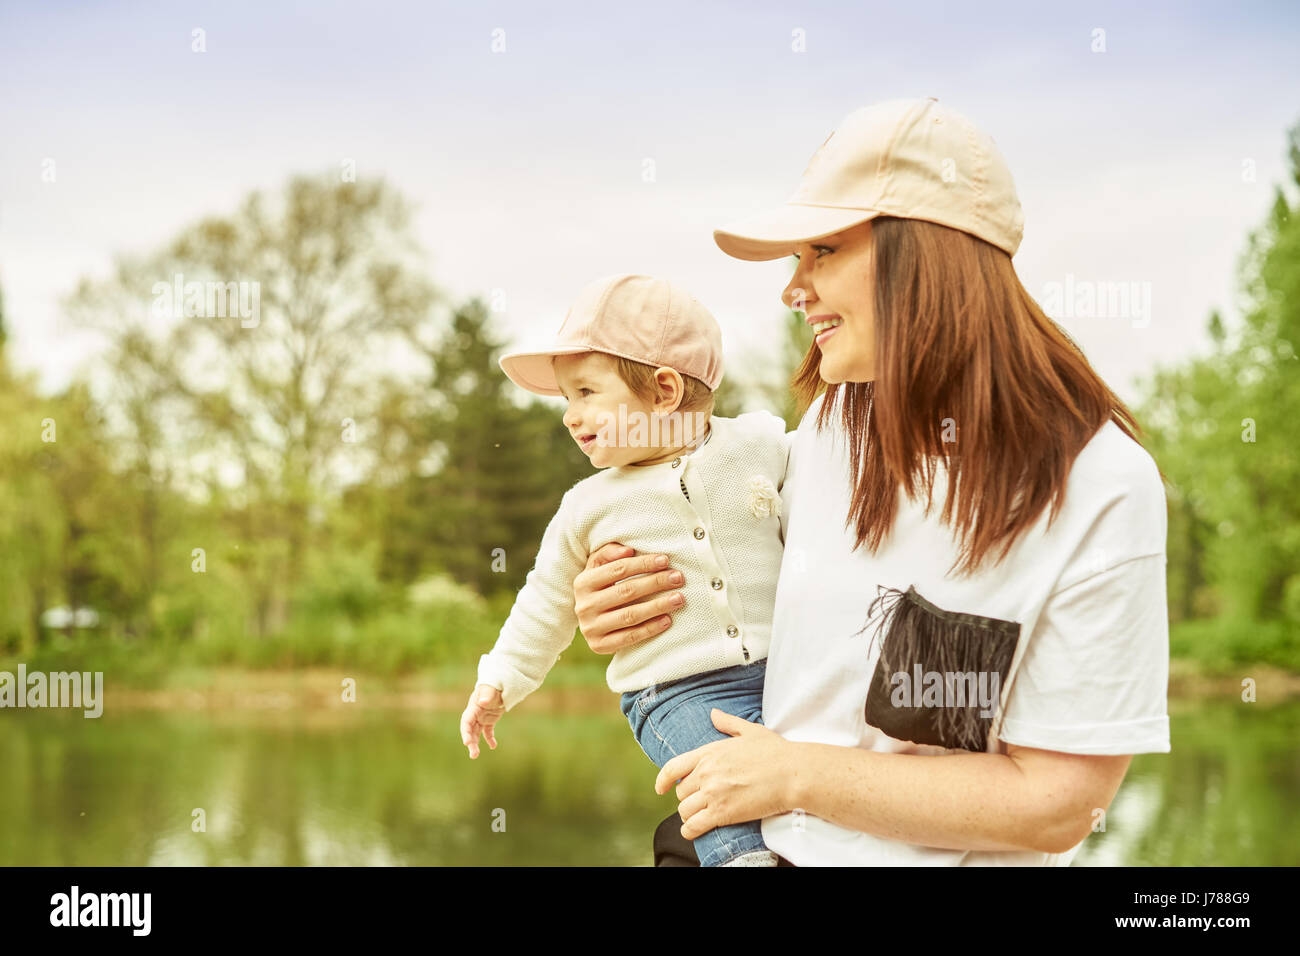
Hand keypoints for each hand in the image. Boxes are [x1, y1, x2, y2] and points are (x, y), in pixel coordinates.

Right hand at [460, 684, 504, 758]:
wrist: (500, 683)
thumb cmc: (494, 684)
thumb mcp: (491, 688)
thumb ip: (487, 694)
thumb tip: (483, 702)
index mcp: (474, 706)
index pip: (466, 721)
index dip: (466, 732)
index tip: (467, 742)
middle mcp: (475, 713)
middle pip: (470, 730)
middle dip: (470, 742)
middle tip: (473, 754)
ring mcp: (482, 717)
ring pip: (476, 732)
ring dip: (475, 743)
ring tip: (475, 755)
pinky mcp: (489, 719)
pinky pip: (487, 731)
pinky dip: (489, 739)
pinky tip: (493, 746)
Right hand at [573, 542, 685, 654]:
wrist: (590, 622)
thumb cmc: (601, 588)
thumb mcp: (598, 568)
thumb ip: (609, 553)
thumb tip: (628, 550)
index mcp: (582, 582)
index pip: (618, 569)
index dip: (643, 564)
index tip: (665, 560)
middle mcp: (584, 606)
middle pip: (626, 591)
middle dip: (655, 583)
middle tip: (677, 578)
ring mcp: (591, 628)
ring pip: (630, 615)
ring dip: (658, 606)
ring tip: (678, 598)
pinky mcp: (599, 646)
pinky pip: (630, 637)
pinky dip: (650, 628)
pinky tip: (667, 619)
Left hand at [654, 709, 795, 840]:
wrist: (792, 774)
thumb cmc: (775, 752)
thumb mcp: (749, 730)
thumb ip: (728, 723)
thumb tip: (714, 713)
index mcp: (709, 753)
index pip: (673, 767)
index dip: (663, 780)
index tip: (661, 788)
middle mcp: (706, 773)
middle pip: (681, 792)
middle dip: (688, 798)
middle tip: (700, 802)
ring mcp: (713, 793)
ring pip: (685, 810)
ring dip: (690, 815)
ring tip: (700, 816)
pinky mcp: (722, 813)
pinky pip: (694, 826)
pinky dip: (690, 831)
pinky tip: (694, 831)